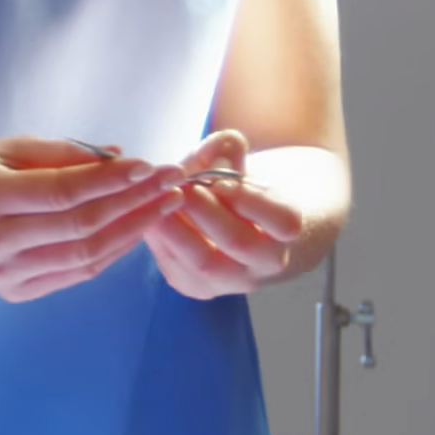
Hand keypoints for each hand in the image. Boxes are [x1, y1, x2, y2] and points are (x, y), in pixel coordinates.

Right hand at [0, 135, 184, 303]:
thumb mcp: (7, 147)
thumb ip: (63, 152)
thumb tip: (121, 156)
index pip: (61, 192)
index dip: (110, 180)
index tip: (149, 165)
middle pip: (79, 226)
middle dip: (133, 203)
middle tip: (172, 182)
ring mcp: (1, 275)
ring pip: (83, 256)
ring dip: (132, 230)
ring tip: (165, 205)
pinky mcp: (13, 293)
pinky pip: (75, 273)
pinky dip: (112, 251)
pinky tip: (137, 229)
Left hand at [143, 128, 303, 299]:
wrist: (235, 226)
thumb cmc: (237, 187)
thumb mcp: (238, 162)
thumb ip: (228, 148)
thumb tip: (217, 146)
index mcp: (286, 227)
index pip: (283, 221)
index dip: (253, 200)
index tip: (221, 180)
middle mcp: (265, 262)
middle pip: (240, 242)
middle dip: (207, 212)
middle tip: (181, 187)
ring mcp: (232, 281)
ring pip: (205, 264)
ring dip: (177, 231)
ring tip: (157, 202)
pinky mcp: (199, 288)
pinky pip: (178, 269)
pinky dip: (160, 243)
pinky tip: (148, 217)